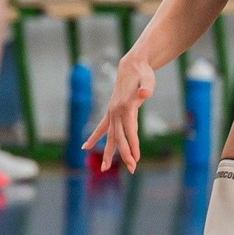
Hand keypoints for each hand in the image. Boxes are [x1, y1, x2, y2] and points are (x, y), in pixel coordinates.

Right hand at [85, 55, 153, 171]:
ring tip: (104, 168)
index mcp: (125, 107)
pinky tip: (85, 147)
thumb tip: (146, 92)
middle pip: (119, 137)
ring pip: (109, 136)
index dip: (133, 145)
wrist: (131, 66)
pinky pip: (102, 128)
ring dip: (108, 152)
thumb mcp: (148, 79)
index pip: (130, 130)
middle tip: (132, 169)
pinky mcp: (111, 112)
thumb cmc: (142, 73)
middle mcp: (115, 112)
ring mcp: (111, 113)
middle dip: (125, 153)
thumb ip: (146, 87)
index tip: (137, 160)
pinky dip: (94, 137)